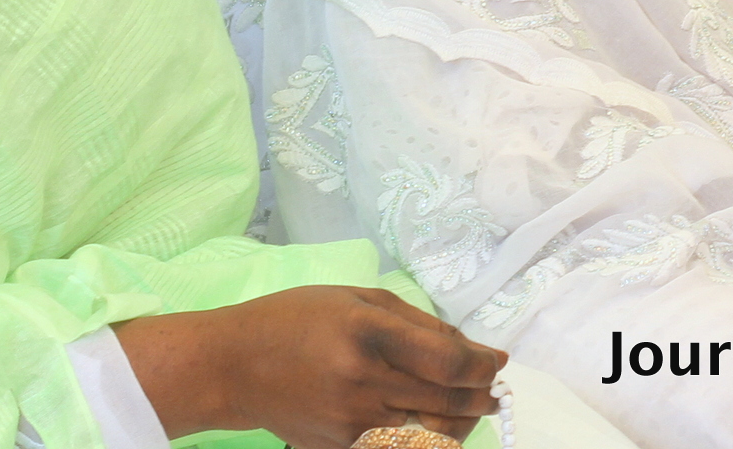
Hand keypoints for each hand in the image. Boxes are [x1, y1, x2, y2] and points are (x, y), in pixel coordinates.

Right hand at [113, 285, 504, 448]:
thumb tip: (472, 351)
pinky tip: (432, 423)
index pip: (448, 362)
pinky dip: (425, 439)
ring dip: (460, 423)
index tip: (497, 362)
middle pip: (446, 400)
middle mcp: (362, 380)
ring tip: (470, 408)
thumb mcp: (359, 299)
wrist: (234, 367)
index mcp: (368, 332)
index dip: (484, 366)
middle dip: (482, 396)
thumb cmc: (298, 319)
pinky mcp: (339, 447)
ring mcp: (350, 421)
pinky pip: (398, 448)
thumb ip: (419, 324)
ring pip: (430, 433)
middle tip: (494, 389)